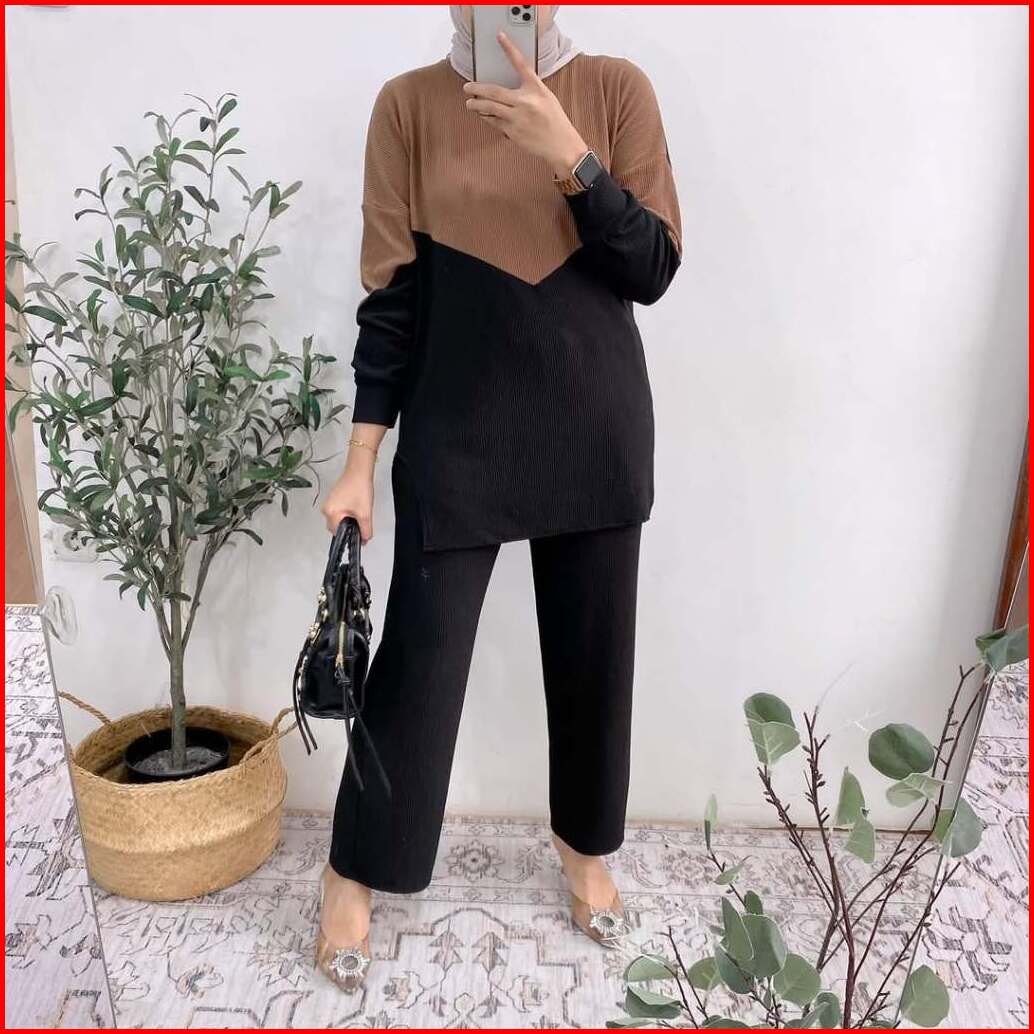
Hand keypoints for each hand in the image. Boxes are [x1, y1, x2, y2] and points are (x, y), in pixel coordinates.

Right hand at [321, 456, 374, 541]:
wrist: (359, 470)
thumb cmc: (359, 487)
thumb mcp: (365, 513)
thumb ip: (365, 530)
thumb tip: (364, 540)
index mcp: (330, 513)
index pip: (338, 534)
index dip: (350, 534)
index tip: (358, 531)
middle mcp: (326, 508)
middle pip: (338, 527)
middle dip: (350, 526)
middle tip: (360, 517)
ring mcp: (329, 503)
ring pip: (340, 519)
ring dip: (349, 518)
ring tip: (359, 508)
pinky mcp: (334, 499)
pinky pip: (340, 511)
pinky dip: (348, 511)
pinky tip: (356, 504)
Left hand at [463, 31, 587, 177]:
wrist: (561, 144)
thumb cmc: (554, 120)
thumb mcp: (546, 98)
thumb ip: (529, 90)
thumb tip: (509, 89)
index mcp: (535, 88)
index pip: (521, 64)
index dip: (510, 48)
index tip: (500, 37)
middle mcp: (525, 101)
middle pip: (494, 91)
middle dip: (477, 89)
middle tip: (467, 87)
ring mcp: (517, 117)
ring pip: (490, 108)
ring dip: (477, 105)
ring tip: (470, 104)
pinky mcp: (513, 132)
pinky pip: (495, 122)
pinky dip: (487, 118)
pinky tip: (483, 115)